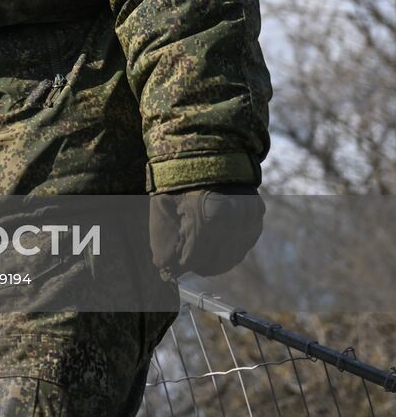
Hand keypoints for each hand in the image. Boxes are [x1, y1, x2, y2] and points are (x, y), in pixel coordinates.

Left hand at [150, 186, 264, 280]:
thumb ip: (162, 236)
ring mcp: (245, 213)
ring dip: (223, 261)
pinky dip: (237, 248)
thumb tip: (163, 267)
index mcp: (202, 213)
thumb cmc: (179, 179)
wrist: (206, 151)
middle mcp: (229, 215)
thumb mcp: (162, 204)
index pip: (196, 255)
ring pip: (237, 252)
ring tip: (209, 263)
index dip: (187, 264)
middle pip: (219, 257)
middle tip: (196, 267)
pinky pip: (248, 239)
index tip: (181, 266)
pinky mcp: (256, 210)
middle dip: (205, 266)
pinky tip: (225, 249)